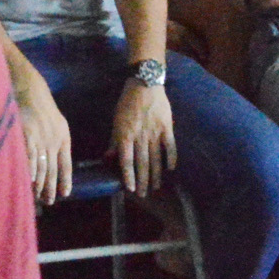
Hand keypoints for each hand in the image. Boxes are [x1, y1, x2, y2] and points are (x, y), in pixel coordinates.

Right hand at [18, 85, 73, 206]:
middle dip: (50, 187)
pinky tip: (28, 180)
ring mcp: (41, 137)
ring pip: (41, 165)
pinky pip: (29, 156)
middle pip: (52, 169)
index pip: (66, 163)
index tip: (65, 194)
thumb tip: (48, 160)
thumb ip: (56, 140)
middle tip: (48, 201)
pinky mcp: (28, 133)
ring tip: (36, 197)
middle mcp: (54, 139)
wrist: (30, 87)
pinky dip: (29, 169)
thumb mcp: (56, 123)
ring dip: (39, 183)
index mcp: (63, 137)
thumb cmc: (40, 105)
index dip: (65, 179)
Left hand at [113, 79, 177, 197]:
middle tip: (143, 194)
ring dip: (156, 174)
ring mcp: (155, 132)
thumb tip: (108, 158)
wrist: (145, 84)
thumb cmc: (127, 102)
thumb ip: (114, 141)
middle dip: (142, 181)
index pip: (126, 161)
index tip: (130, 189)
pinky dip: (170, 157)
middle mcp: (140, 136)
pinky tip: (170, 169)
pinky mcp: (166, 126)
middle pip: (142, 163)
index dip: (129, 176)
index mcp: (126, 134)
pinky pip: (170, 145)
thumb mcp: (116, 121)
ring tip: (156, 186)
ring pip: (156, 158)